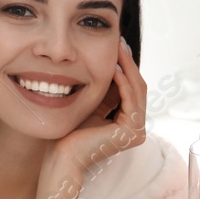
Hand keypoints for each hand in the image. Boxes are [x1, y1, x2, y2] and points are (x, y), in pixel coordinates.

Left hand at [35, 37, 147, 198]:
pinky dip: (123, 81)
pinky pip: (130, 99)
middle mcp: (137, 128)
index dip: (125, 66)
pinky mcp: (132, 131)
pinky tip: (113, 67)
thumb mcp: (91, 104)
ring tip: (118, 49)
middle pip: (137, 87)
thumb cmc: (70, 133)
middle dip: (128, 63)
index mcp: (128, 123)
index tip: (116, 46)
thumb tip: (113, 63)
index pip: (131, 89)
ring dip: (127, 67)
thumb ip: (105, 90)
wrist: (61, 157)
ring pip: (137, 90)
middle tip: (120, 42)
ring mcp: (137, 131)